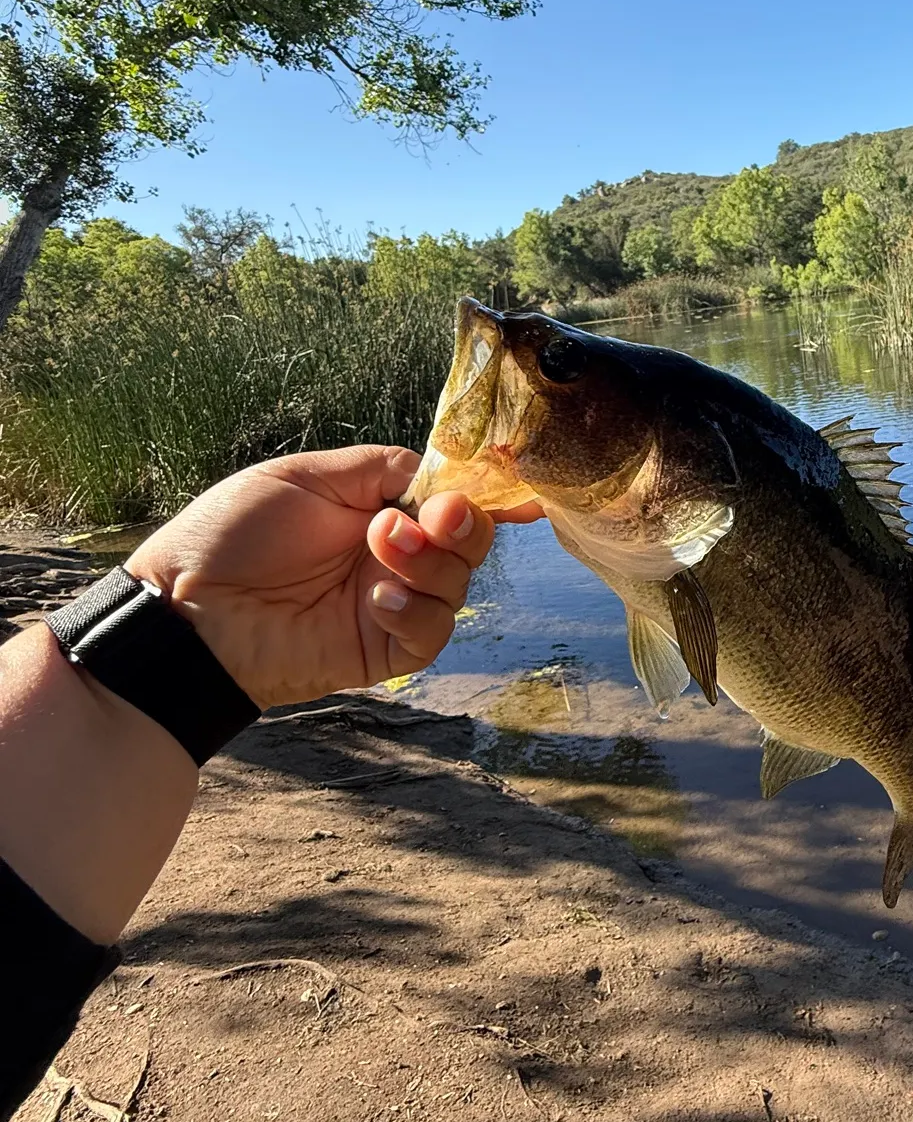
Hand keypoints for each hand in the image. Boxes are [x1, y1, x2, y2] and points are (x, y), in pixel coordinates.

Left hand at [126, 445, 534, 708]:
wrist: (187, 607)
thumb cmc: (231, 535)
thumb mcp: (306, 476)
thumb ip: (377, 468)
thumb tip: (439, 470)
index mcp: (379, 513)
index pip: (450, 504)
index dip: (484, 497)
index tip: (516, 489)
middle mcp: (394, 561)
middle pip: (469, 545)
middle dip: (462, 527)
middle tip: (431, 518)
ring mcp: (391, 608)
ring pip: (458, 589)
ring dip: (431, 565)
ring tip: (381, 549)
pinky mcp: (384, 653)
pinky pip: (431, 635)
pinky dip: (416, 613)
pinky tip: (377, 600)